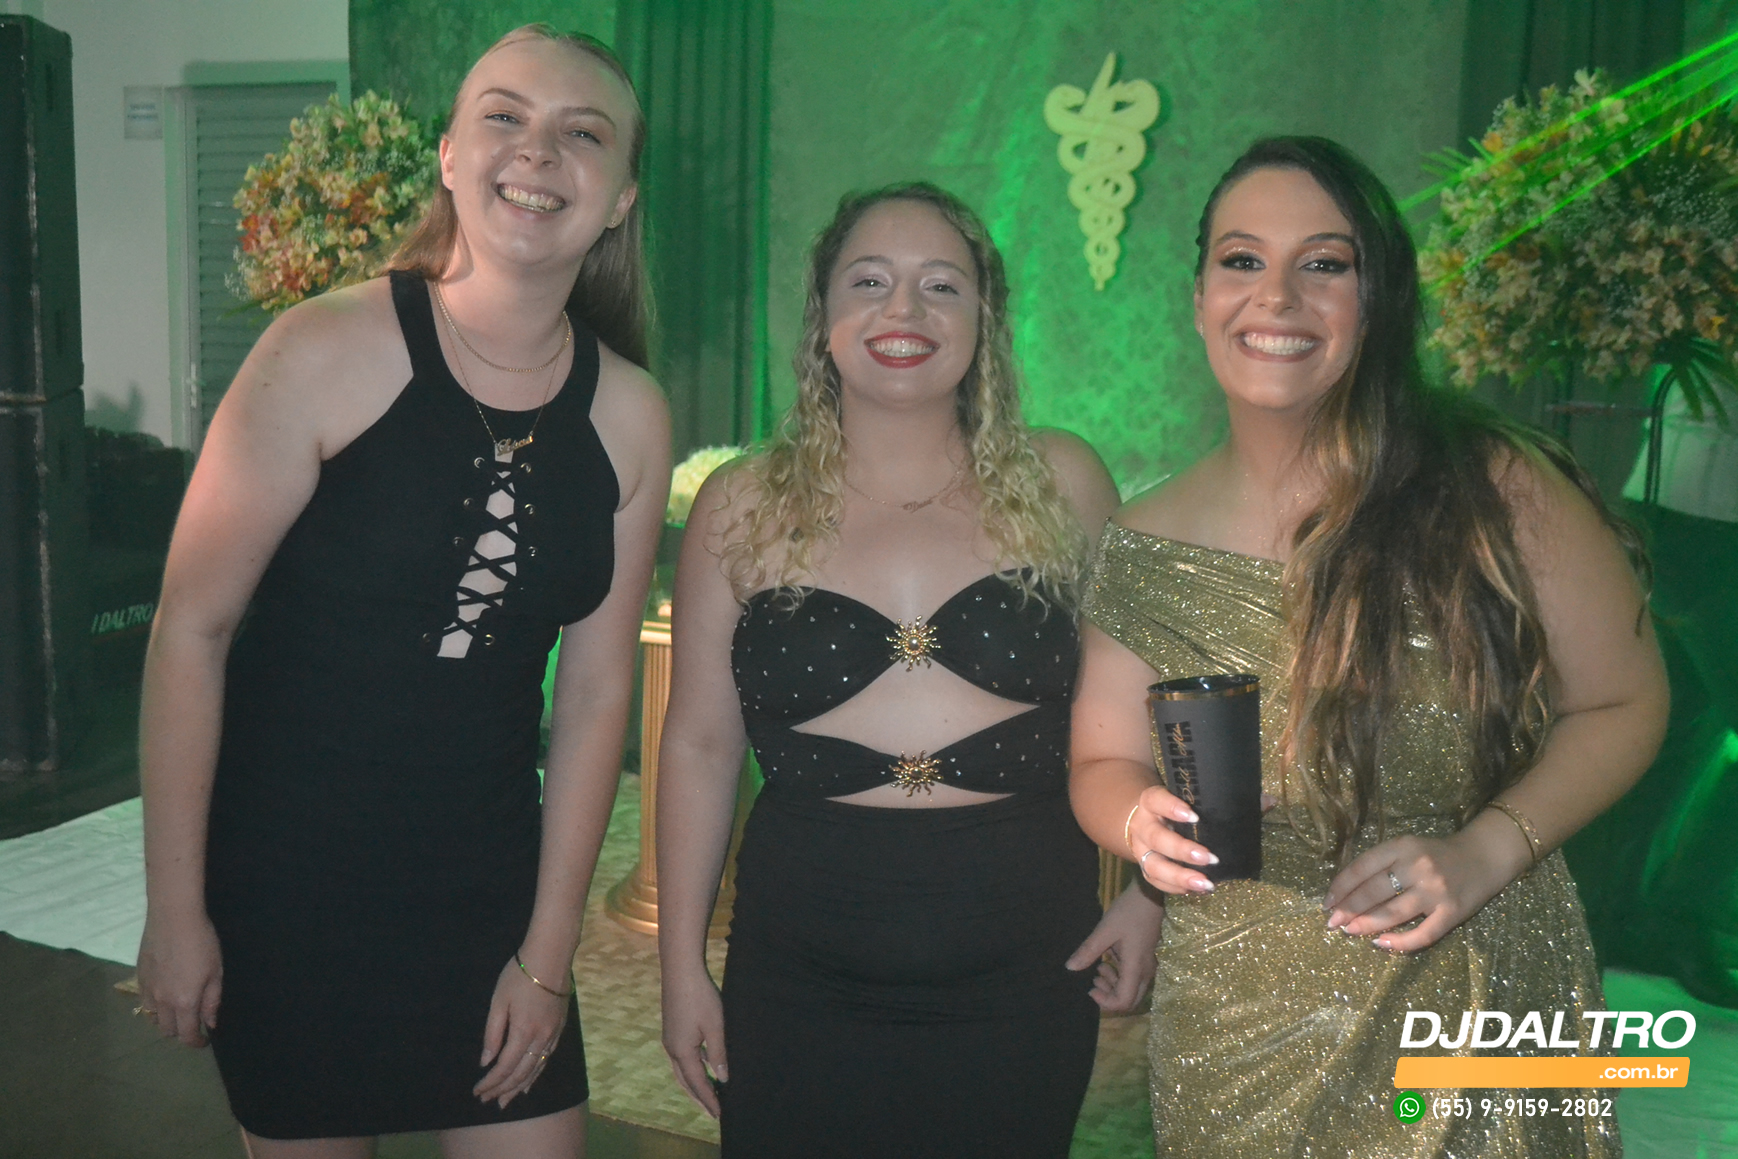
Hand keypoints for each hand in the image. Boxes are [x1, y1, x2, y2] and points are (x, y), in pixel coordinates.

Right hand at [135, 909, 222, 1046]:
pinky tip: (163, 995)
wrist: (173, 917)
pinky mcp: (138, 977)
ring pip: (152, 1018)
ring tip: (178, 1010)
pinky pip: (143, 1002)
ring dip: (166, 1020)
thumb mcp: (216, 972)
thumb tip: (209, 1023)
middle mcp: (161, 1001)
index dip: (195, 1043)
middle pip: (167, 1030)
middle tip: (194, 1022)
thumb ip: (212, 1001)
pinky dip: (154, 1006)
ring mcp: (147, 990)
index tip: (204, 1041)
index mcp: (184, 1002)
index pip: (186, 1035)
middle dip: (181, 1032)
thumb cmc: (202, 942)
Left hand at [474, 953, 570, 1107]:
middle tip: (487, 1101)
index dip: (490, 1082)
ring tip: (506, 1100)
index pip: (504, 1067)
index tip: (477, 1091)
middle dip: (502, 1089)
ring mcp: (552, 1035)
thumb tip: (486, 1061)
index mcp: (523, 1032)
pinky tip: (529, 1082)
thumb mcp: (499, 1002)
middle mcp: (540, 1039)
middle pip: (520, 1073)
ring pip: (535, 1070)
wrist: (551, 957)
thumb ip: (493, 1034)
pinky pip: (546, 1059)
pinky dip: (536, 1074)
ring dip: (519, 1087)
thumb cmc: (519, 976)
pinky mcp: (560, 1029)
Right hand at [661, 968, 726, 1117]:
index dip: (709, 1099)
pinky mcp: (672, 1030)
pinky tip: (703, 1066)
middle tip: (712, 1112)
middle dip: (699, 1098)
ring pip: (681, 1070)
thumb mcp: (715, 1027)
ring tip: (707, 1095)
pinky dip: (691, 1069)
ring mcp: (669, 1039)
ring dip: (694, 1084)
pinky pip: (682, 1058)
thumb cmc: (700, 997)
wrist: (680, 971)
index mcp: (682, 1052)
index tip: (720, 1114)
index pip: (697, 1083)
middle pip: (685, 1082)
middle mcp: (671, 1049)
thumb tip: (722, 1078)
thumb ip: (718, 1054)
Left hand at [1066, 880, 1162, 1012]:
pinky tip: (1107, 961)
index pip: (1124, 1001)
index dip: (1106, 1002)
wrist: (1150, 895)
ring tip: (1098, 969)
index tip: (1090, 988)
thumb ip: (1088, 951)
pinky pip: (1133, 978)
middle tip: (1093, 983)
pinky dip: (1119, 976)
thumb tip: (1070, 968)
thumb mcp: (1105, 930)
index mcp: (1136, 968)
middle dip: (1109, 997)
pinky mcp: (1146, 958)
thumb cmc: (1128, 911)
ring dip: (1113, 985)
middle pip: (1130, 1001)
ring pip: (1132, 990)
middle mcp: (1145, 972)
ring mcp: (1148, 966)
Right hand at [1129, 788, 1279, 894]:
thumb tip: (1269, 800)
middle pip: (1157, 838)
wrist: (1144, 818)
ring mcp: (1141, 849)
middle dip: (1182, 850)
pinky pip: (1155, 882)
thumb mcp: (1193, 799)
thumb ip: (1227, 800)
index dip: (1172, 807)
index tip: (1194, 815)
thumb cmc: (1177, 806)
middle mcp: (1142, 825)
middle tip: (1210, 858)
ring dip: (1179, 877)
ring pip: (1153, 865)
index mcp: (1152, 801)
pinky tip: (1197, 891)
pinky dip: (1176, 888)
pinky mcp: (1144, 867)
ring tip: (1206, 885)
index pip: (1157, 800)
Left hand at [1322, 817, 1528, 952]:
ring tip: (1349, 931)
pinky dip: (1400, 942)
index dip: (1340, 887)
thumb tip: (1345, 893)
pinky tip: (1381, 943)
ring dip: (1366, 924)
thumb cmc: (1437, 854)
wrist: (1483, 857)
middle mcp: (1418, 867)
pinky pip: (1423, 934)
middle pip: (1374, 892)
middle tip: (1332, 922)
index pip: (1362, 868)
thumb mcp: (1407, 848)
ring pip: (1393, 913)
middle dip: (1348, 909)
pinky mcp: (1453, 912)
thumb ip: (1381, 865)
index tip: (1327, 903)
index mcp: (1402, 847)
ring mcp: (1436, 891)